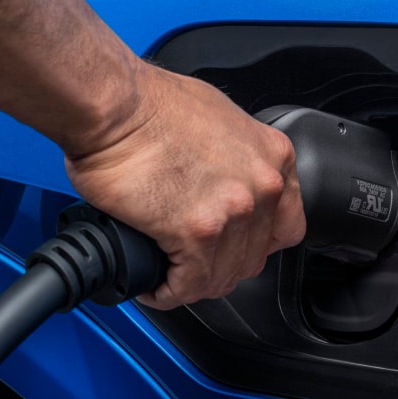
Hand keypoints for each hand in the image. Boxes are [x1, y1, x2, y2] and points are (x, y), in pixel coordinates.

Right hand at [66, 63, 304, 308]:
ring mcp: (234, 211)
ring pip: (221, 277)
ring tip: (167, 278)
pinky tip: (153, 286)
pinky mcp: (197, 232)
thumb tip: (217, 181)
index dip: (253, 244)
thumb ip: (232, 158)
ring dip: (191, 285)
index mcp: (273, 157)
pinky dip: (168, 293)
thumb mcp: (216, 120)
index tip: (231, 248)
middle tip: (191, 265)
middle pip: (253, 258)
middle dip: (220, 268)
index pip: (284, 227)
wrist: (113, 105)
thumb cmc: (148, 104)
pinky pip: (188, 285)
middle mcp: (262, 186)